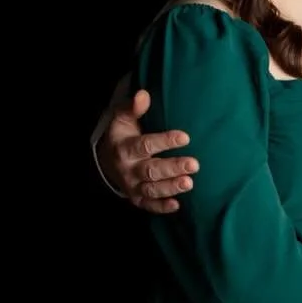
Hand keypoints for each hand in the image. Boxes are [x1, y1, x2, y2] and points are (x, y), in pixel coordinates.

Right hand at [98, 89, 196, 213]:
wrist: (107, 160)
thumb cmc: (123, 135)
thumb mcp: (123, 118)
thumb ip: (133, 107)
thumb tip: (143, 94)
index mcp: (124, 148)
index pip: (145, 145)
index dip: (164, 141)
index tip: (185, 137)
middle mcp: (128, 169)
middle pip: (151, 170)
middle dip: (172, 168)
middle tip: (194, 164)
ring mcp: (132, 185)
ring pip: (152, 189)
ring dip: (170, 187)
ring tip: (189, 183)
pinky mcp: (137, 198)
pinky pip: (148, 205)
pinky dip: (161, 208)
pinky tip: (177, 206)